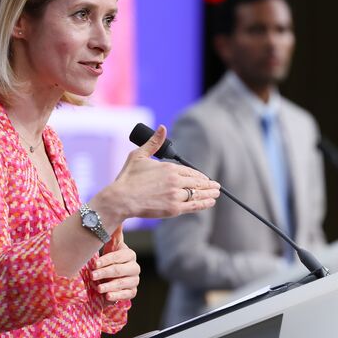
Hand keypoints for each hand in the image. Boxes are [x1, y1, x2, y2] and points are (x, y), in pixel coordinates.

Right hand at [90, 125, 219, 220]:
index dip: (199, 176)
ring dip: (209, 193)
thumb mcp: (139, 155)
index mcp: (169, 168)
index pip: (190, 172)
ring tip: (216, 193)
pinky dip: (204, 204)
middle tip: (216, 186)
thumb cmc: (127, 178)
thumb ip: (154, 142)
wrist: (121, 199)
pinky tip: (210, 202)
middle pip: (197, 183)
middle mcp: (176, 181)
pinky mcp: (174, 209)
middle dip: (208, 184)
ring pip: (198, 194)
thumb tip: (162, 127)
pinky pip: (193, 206)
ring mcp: (176, 195)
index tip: (204, 178)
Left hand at [91, 231, 139, 303]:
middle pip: (119, 270)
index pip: (118, 257)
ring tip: (98, 288)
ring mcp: (134, 280)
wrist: (111, 277)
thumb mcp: (110, 246)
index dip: (106, 260)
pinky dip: (117, 296)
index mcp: (129, 254)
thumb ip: (113, 234)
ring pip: (122, 283)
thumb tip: (118, 219)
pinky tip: (108, 297)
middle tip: (92, 275)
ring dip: (109, 286)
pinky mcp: (132, 292)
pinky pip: (126, 295)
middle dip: (105, 273)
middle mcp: (134, 267)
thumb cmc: (109, 259)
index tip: (94, 264)